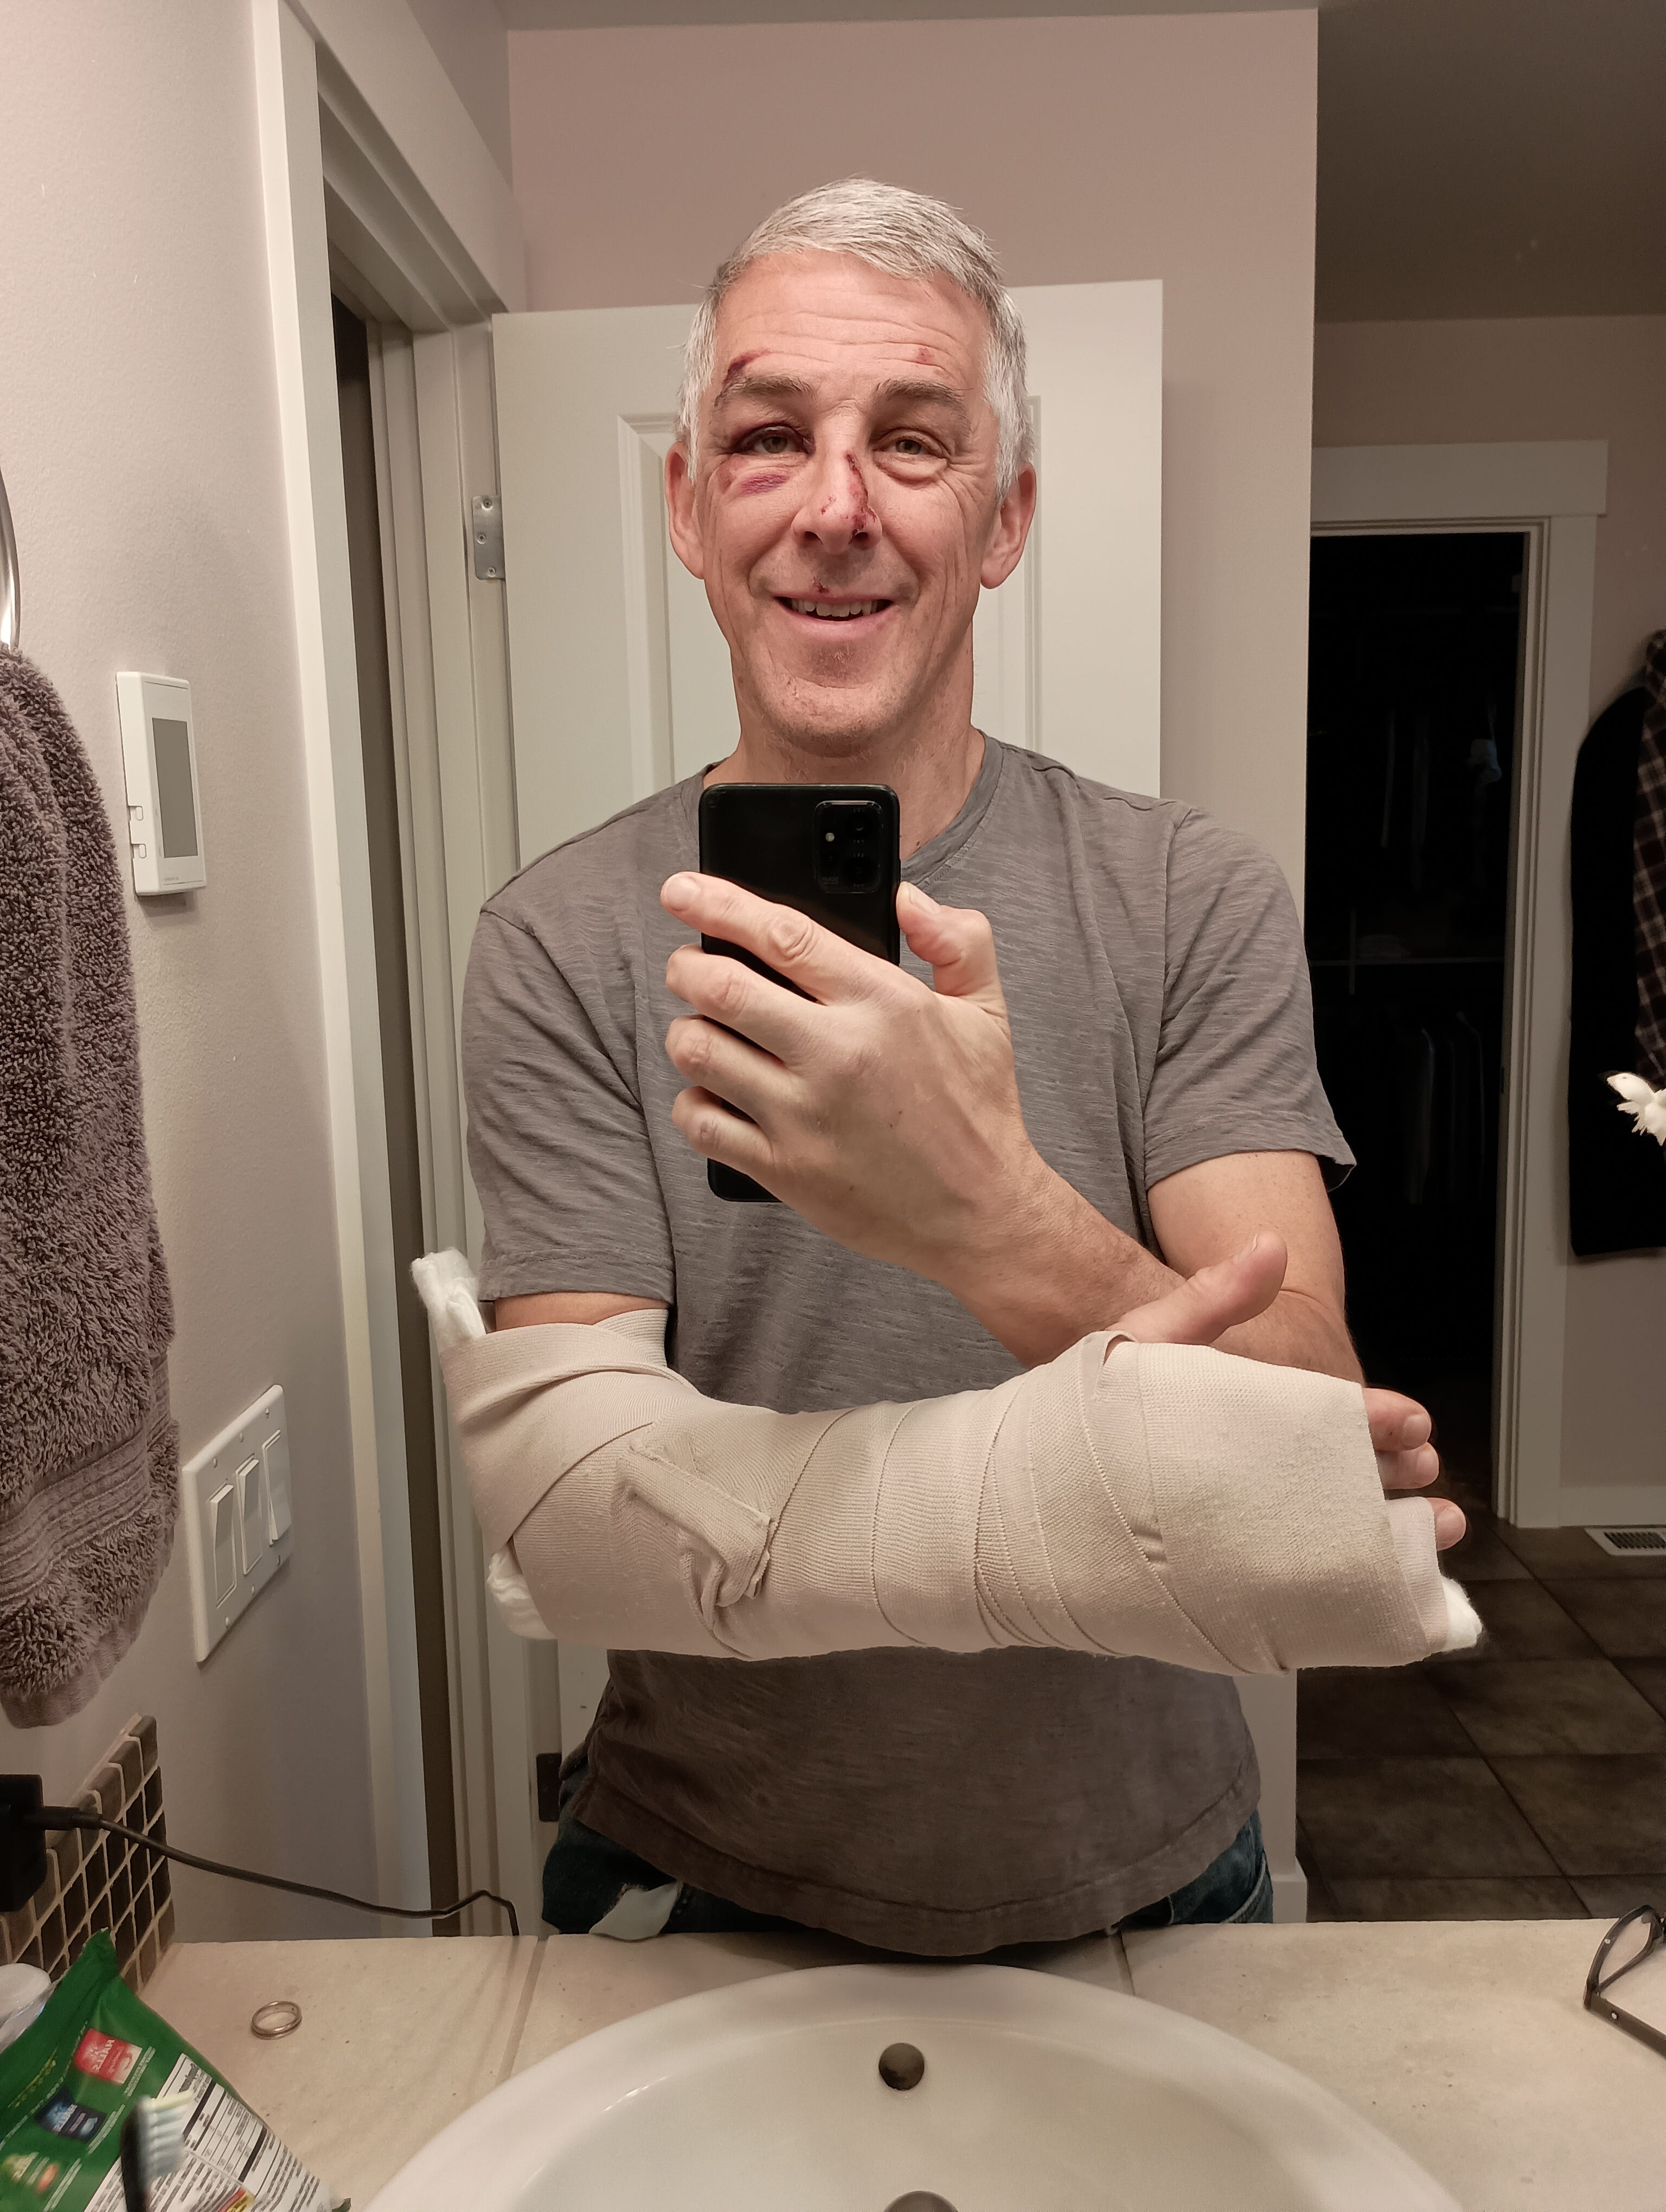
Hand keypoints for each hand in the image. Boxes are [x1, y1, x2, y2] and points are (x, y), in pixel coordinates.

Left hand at [661, 871, 1046, 1280]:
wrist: (981, 1215)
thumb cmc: (978, 1112)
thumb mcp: (987, 1011)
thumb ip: (957, 939)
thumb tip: (906, 898)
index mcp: (882, 1003)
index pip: (782, 935)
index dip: (718, 904)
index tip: (682, 890)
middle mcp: (837, 1053)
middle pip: (720, 987)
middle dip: (686, 967)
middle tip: (686, 966)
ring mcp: (804, 1114)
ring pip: (698, 1050)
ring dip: (687, 1032)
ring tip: (703, 1030)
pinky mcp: (783, 1168)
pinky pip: (701, 1122)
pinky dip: (693, 1102)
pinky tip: (714, 1094)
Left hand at [1113, 1232, 1465, 1549]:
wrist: (1033, 1485)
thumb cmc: (1091, 1407)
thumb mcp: (1150, 1340)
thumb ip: (1210, 1298)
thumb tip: (1270, 1243)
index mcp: (1243, 1410)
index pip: (1322, 1411)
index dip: (1369, 1415)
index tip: (1410, 1419)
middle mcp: (1249, 1463)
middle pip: (1337, 1464)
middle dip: (1391, 1465)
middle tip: (1427, 1466)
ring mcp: (1241, 1519)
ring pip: (1329, 1519)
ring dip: (1386, 1520)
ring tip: (1432, 1525)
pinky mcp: (1228, 1571)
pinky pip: (1296, 1575)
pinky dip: (1345, 1577)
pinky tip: (1383, 1584)